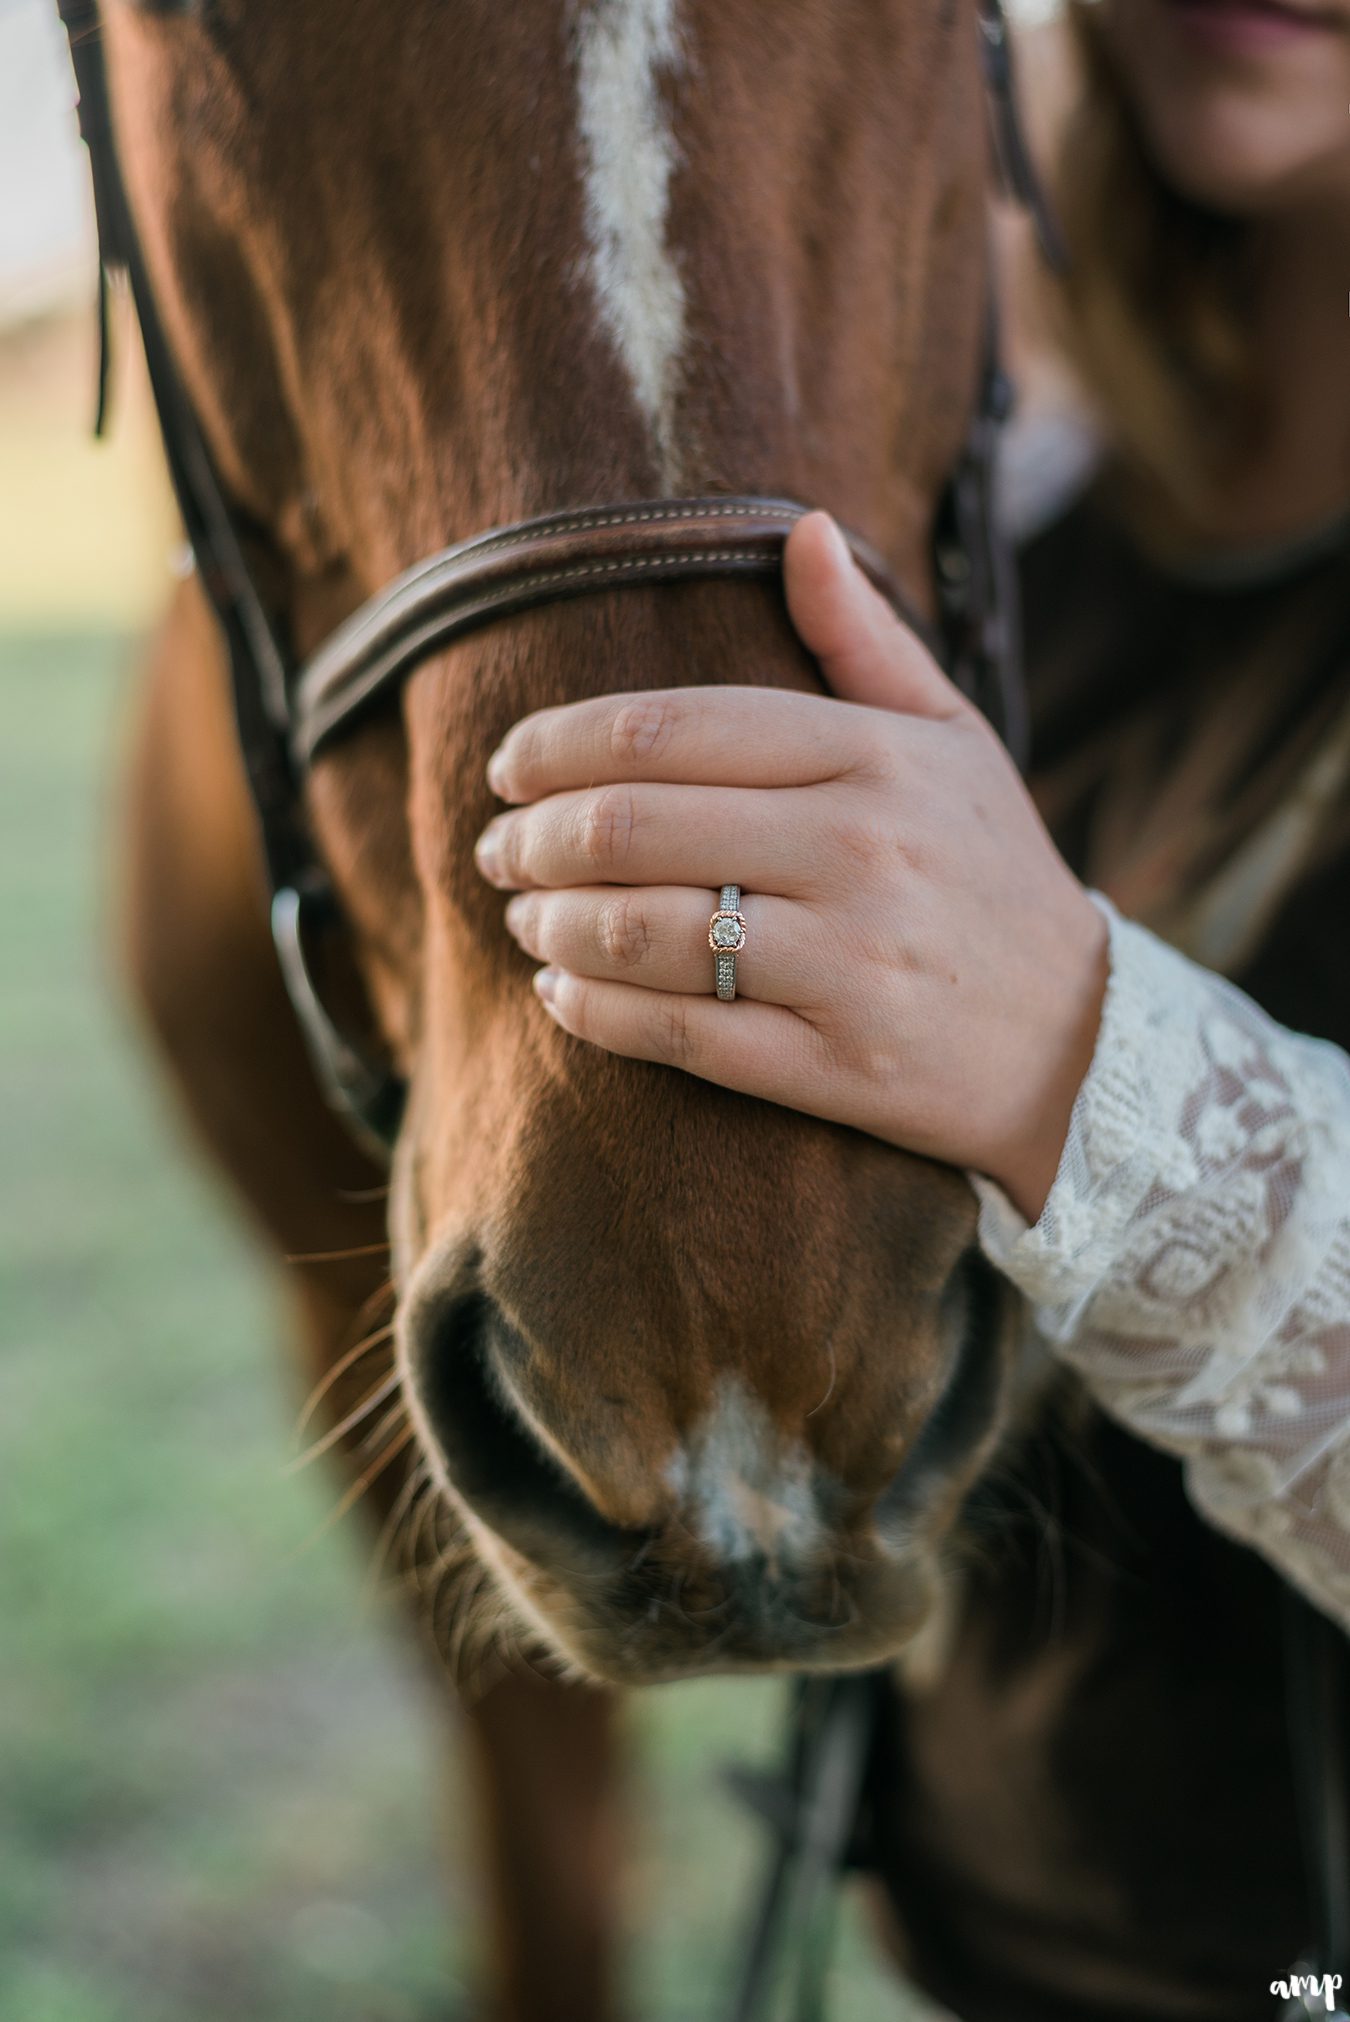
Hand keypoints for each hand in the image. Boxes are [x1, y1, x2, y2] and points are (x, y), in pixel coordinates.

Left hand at [475, 513, 1107, 1221]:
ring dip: (550, 927)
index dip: (559, 743)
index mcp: (874, 757)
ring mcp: (850, 964)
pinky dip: (595, 1014)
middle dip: (531, 839)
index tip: (507, 765)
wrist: (1082, 1041)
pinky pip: (679, 1033)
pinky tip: (561, 998)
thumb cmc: (992, 874)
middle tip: (496, 850)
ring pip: (640, 934)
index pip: (670, 728)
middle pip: (632, 827)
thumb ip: (864, 641)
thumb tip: (801, 529)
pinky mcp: (837, 1066)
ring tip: (524, 922)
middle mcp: (861, 851)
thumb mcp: (951, 739)